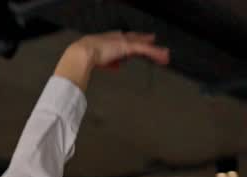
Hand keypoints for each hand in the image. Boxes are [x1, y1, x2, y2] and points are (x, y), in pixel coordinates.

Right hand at [55, 32, 169, 91]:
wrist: (81, 54)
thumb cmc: (81, 59)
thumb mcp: (97, 62)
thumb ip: (108, 63)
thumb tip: (115, 67)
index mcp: (108, 42)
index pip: (125, 42)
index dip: (133, 44)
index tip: (140, 45)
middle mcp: (117, 39)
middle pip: (137, 42)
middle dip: (146, 44)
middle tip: (157, 47)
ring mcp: (123, 42)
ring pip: (143, 46)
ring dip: (155, 52)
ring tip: (165, 56)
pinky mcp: (128, 46)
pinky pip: (145, 49)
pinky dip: (154, 53)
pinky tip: (162, 56)